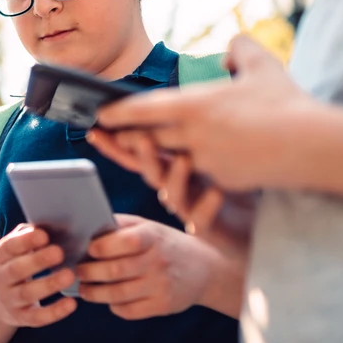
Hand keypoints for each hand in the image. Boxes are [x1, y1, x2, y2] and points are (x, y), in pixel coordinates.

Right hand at [0, 224, 76, 327]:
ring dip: (48, 284)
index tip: (44, 235)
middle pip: (17, 270)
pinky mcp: (21, 318)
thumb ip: (26, 237)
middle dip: (38, 261)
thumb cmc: (12, 265)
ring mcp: (9, 300)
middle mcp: (0, 278)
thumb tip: (49, 225)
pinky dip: (54, 312)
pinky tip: (72, 303)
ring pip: (27, 294)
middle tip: (59, 252)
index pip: (8, 247)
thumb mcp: (12, 250)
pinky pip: (37, 317)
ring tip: (69, 275)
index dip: (25, 241)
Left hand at [74, 214, 224, 318]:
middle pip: (115, 271)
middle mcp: (159, 261)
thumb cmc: (165, 243)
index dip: (101, 247)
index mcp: (153, 236)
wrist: (205, 268)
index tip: (87, 249)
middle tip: (76, 271)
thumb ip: (120, 225)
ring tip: (84, 289)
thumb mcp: (149, 226)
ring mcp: (162, 285)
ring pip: (118, 294)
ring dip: (95, 293)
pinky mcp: (164, 305)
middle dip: (89, 272)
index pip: (125, 241)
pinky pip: (130, 310)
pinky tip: (108, 300)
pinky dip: (114, 306)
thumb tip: (86, 228)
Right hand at [88, 123, 257, 256]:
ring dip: (174, 177)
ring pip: (171, 194)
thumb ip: (184, 140)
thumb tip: (167, 109)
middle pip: (149, 171)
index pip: (135, 154)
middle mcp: (172, 188)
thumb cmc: (231, 192)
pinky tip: (216, 192)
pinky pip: (201, 218)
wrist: (246, 232)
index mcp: (169, 168)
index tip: (95, 131)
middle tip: (141, 138)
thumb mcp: (207, 158)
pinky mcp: (205, 227)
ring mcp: (186, 207)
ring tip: (183, 159)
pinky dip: (206, 205)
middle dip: (142, 155)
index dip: (115, 144)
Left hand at [93, 35, 319, 192]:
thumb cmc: (287, 102)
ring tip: (143, 148)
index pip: (144, 110)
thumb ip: (240, 48)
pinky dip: (188, 170)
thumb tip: (228, 50)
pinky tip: (184, 167)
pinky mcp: (222, 181)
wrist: (313, 146)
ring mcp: (207, 162)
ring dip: (156, 155)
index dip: (120, 113)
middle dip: (129, 138)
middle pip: (149, 139)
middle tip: (108, 135)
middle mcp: (194, 136)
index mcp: (195, 106)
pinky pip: (197, 175)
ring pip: (171, 159)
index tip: (101, 114)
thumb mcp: (262, 64)